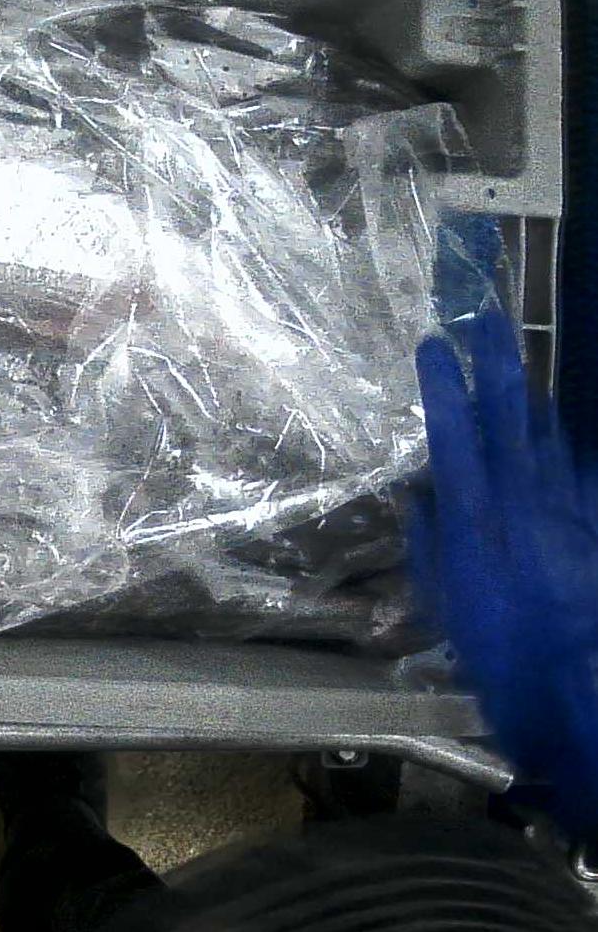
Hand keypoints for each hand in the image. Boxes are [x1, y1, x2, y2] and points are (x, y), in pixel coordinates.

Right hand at [414, 305, 597, 835]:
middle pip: (512, 412)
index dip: (444, 383)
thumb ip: (430, 537)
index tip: (433, 344)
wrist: (574, 683)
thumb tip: (422, 496)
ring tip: (519, 368)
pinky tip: (556, 435)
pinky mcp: (595, 523)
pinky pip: (578, 470)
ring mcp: (568, 505)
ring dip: (532, 398)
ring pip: (550, 434)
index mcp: (475, 512)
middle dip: (500, 360)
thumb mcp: (442, 594)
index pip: (456, 429)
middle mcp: (523, 496)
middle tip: (490, 317)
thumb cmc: (494, 647)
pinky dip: (562, 447)